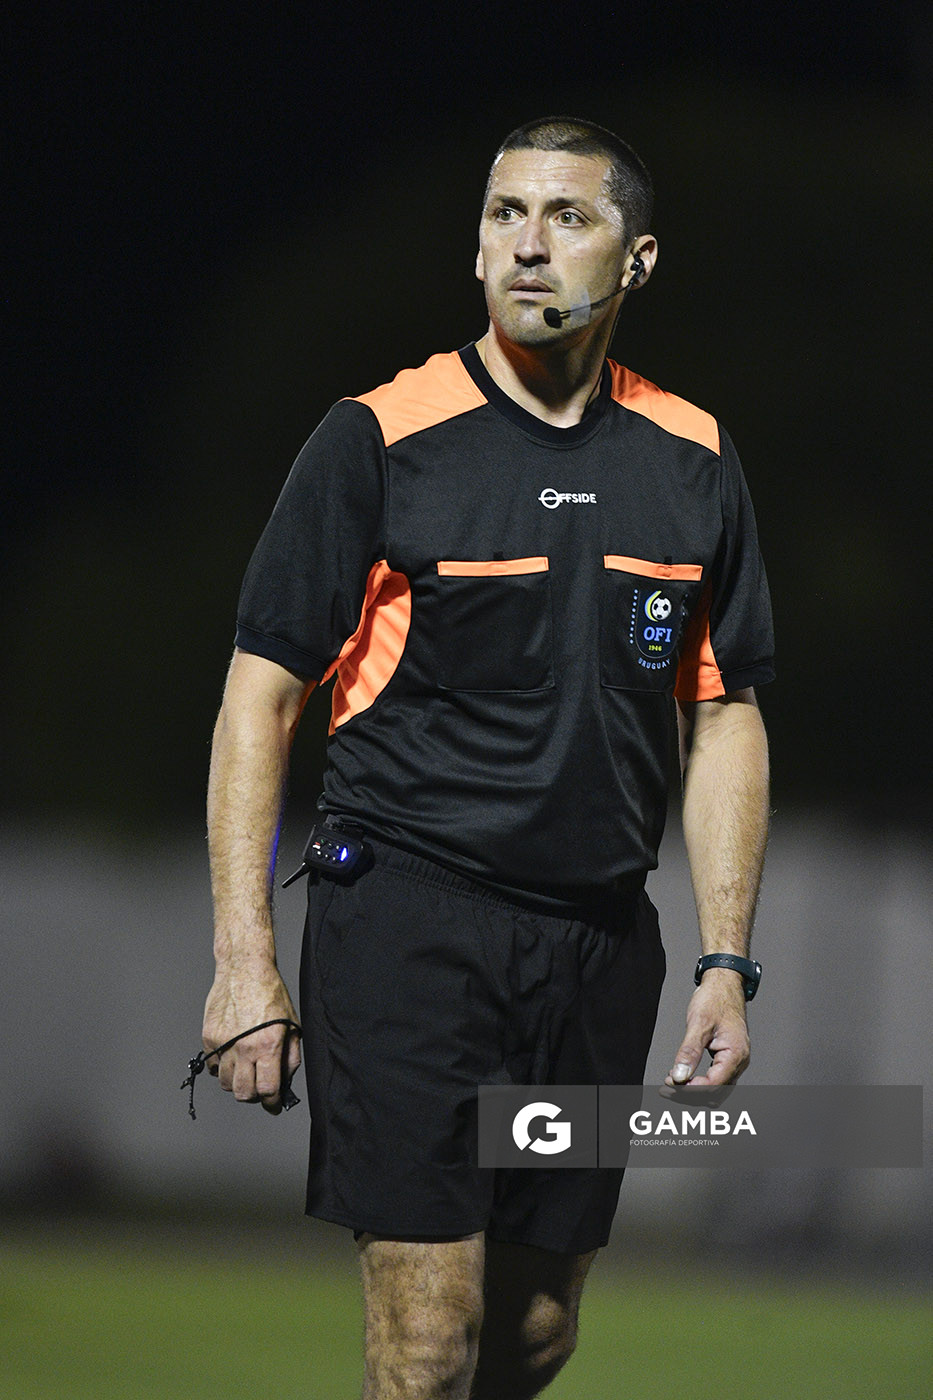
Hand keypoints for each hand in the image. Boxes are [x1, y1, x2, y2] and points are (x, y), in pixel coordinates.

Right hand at [202, 964, 301, 1113]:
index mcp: (267, 1045)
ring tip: (246, 1071)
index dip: (272, 1103)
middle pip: (243, 1093)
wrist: (244, 969)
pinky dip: (222, 1069)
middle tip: (260, 1089)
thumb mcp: (292, 1024)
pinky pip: (213, 1067)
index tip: (274, 1106)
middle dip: (254, 1097)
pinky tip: (233, 1057)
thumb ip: (290, 1056)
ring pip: (226, 1083)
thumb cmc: (270, 993)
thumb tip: (285, 1081)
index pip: (267, 1089)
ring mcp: (223, 1043)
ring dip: (237, 1084)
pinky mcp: (209, 1037)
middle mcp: (243, 1047)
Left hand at [665, 969, 749, 1086]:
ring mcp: (735, 1061)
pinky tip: (683, 1077)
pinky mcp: (728, 1058)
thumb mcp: (698, 1023)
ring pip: (716, 1090)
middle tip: (666, 1089)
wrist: (724, 983)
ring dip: (693, 1091)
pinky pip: (716, 1080)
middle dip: (689, 1095)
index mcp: (735, 1054)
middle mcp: (739, 1061)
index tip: (671, 1085)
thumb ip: (689, 1052)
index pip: (713, 1085)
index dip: (690, 1090)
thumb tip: (679, 1076)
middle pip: (715, 1093)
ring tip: (671, 1085)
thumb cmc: (715, 999)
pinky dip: (699, 1083)